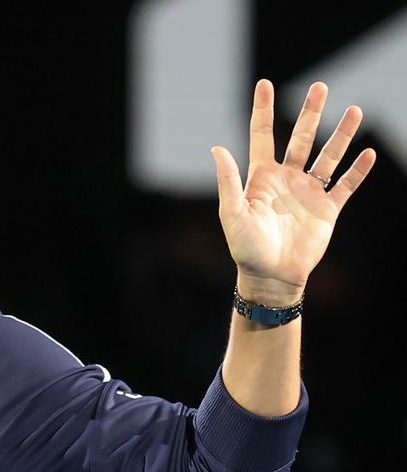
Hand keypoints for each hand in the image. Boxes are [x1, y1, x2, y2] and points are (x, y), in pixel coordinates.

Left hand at [211, 79, 375, 304]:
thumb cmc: (245, 247)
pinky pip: (345, 186)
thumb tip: (217, 148)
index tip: (265, 83)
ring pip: (328, 156)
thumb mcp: (232, 213)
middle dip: (311, 113)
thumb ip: (228, 181)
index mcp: (261, 177)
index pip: (262, 135)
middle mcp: (287, 179)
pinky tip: (367, 153)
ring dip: (341, 135)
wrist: (270, 275)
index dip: (263, 110)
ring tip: (355, 111)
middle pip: (301, 138)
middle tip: (320, 87)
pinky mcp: (328, 210)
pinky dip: (357, 171)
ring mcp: (309, 192)